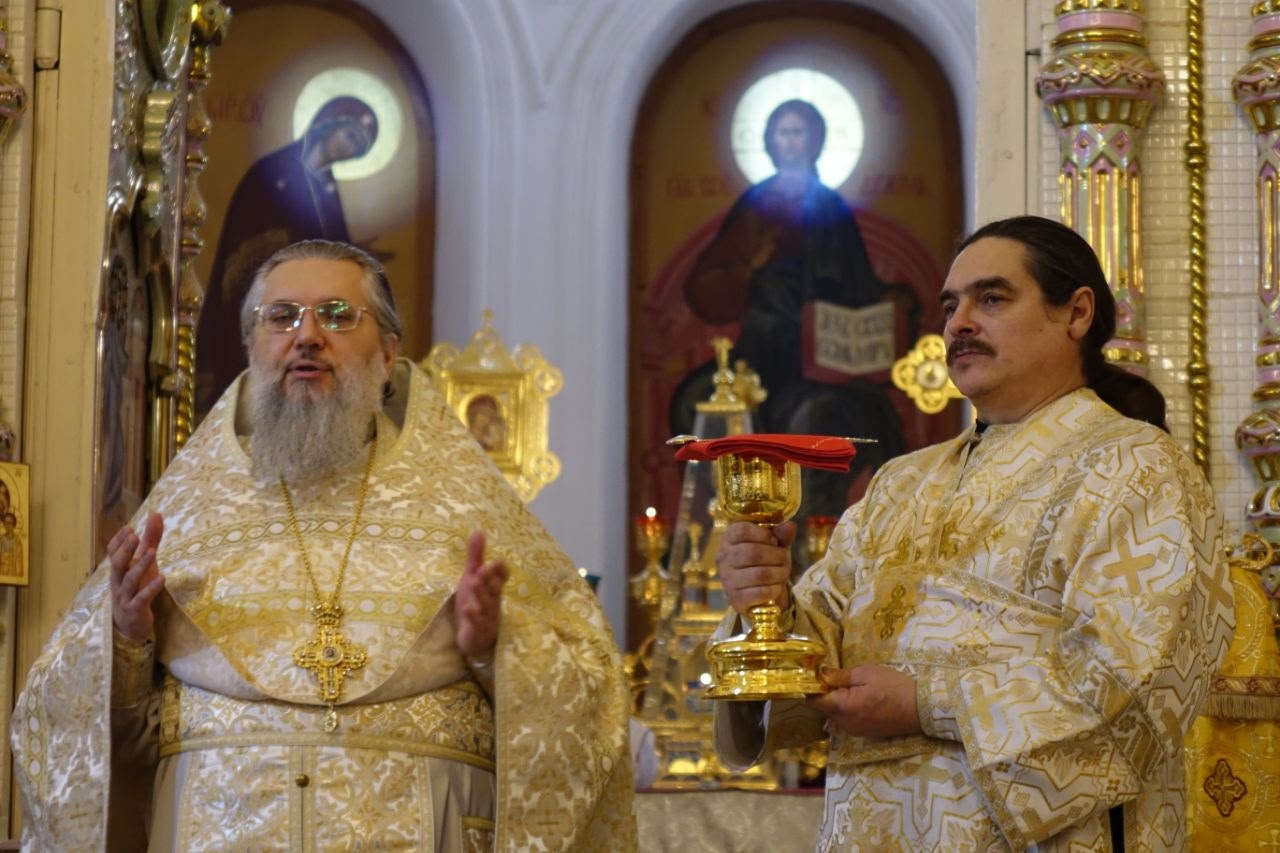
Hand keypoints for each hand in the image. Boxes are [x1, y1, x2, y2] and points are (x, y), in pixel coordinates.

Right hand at [108, 512, 165, 641]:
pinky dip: (151, 588)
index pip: (112, 553)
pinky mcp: (135, 609)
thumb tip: (155, 514)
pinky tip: (162, 578)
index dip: (119, 541)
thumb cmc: (138, 588)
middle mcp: (119, 581)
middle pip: (117, 564)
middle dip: (125, 550)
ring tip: (152, 553)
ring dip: (140, 566)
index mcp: (119, 569)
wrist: (132, 624)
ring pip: (130, 580)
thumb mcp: (145, 563)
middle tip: (135, 536)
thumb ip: (150, 540)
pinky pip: (142, 598)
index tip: (128, 528)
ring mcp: (125, 596)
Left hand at [454, 529, 507, 658]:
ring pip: (486, 605)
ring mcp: (486, 617)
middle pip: (494, 589)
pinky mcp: (477, 631)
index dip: (501, 571)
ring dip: (482, 593)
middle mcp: (493, 601)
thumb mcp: (472, 577)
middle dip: (490, 579)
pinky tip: (468, 609)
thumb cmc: (475, 602)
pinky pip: (476, 624)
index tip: (498, 561)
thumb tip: (478, 530)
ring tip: (475, 580)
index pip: (502, 578)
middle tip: (485, 567)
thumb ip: (476, 556)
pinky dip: (473, 617)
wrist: (474, 637)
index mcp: (493, 588)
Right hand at [716, 520, 794, 616]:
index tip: (774, 541)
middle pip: (752, 553)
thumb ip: (781, 535)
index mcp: (729, 539)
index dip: (762, 534)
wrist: (757, 593)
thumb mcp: (774, 545)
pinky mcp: (735, 598)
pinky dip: (774, 589)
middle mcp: (723, 558)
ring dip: (778, 573)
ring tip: (783, 573)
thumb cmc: (765, 562)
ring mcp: (727, 579)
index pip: (741, 531)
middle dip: (776, 555)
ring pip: (759, 574)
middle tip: (784, 559)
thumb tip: (789, 526)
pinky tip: (776, 587)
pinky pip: (760, 593)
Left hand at [807, 665, 920, 737]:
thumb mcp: (867, 674)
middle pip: (823, 709)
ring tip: (852, 687)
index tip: (815, 675)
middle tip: (837, 677)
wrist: (921, 709)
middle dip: (825, 694)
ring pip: (835, 715)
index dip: (811, 688)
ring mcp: (855, 731)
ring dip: (837, 702)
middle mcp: (845, 724)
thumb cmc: (894, 687)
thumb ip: (840, 676)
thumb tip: (821, 675)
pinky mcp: (864, 733)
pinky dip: (848, 710)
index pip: (813, 701)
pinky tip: (861, 699)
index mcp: (843, 707)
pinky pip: (847, 721)